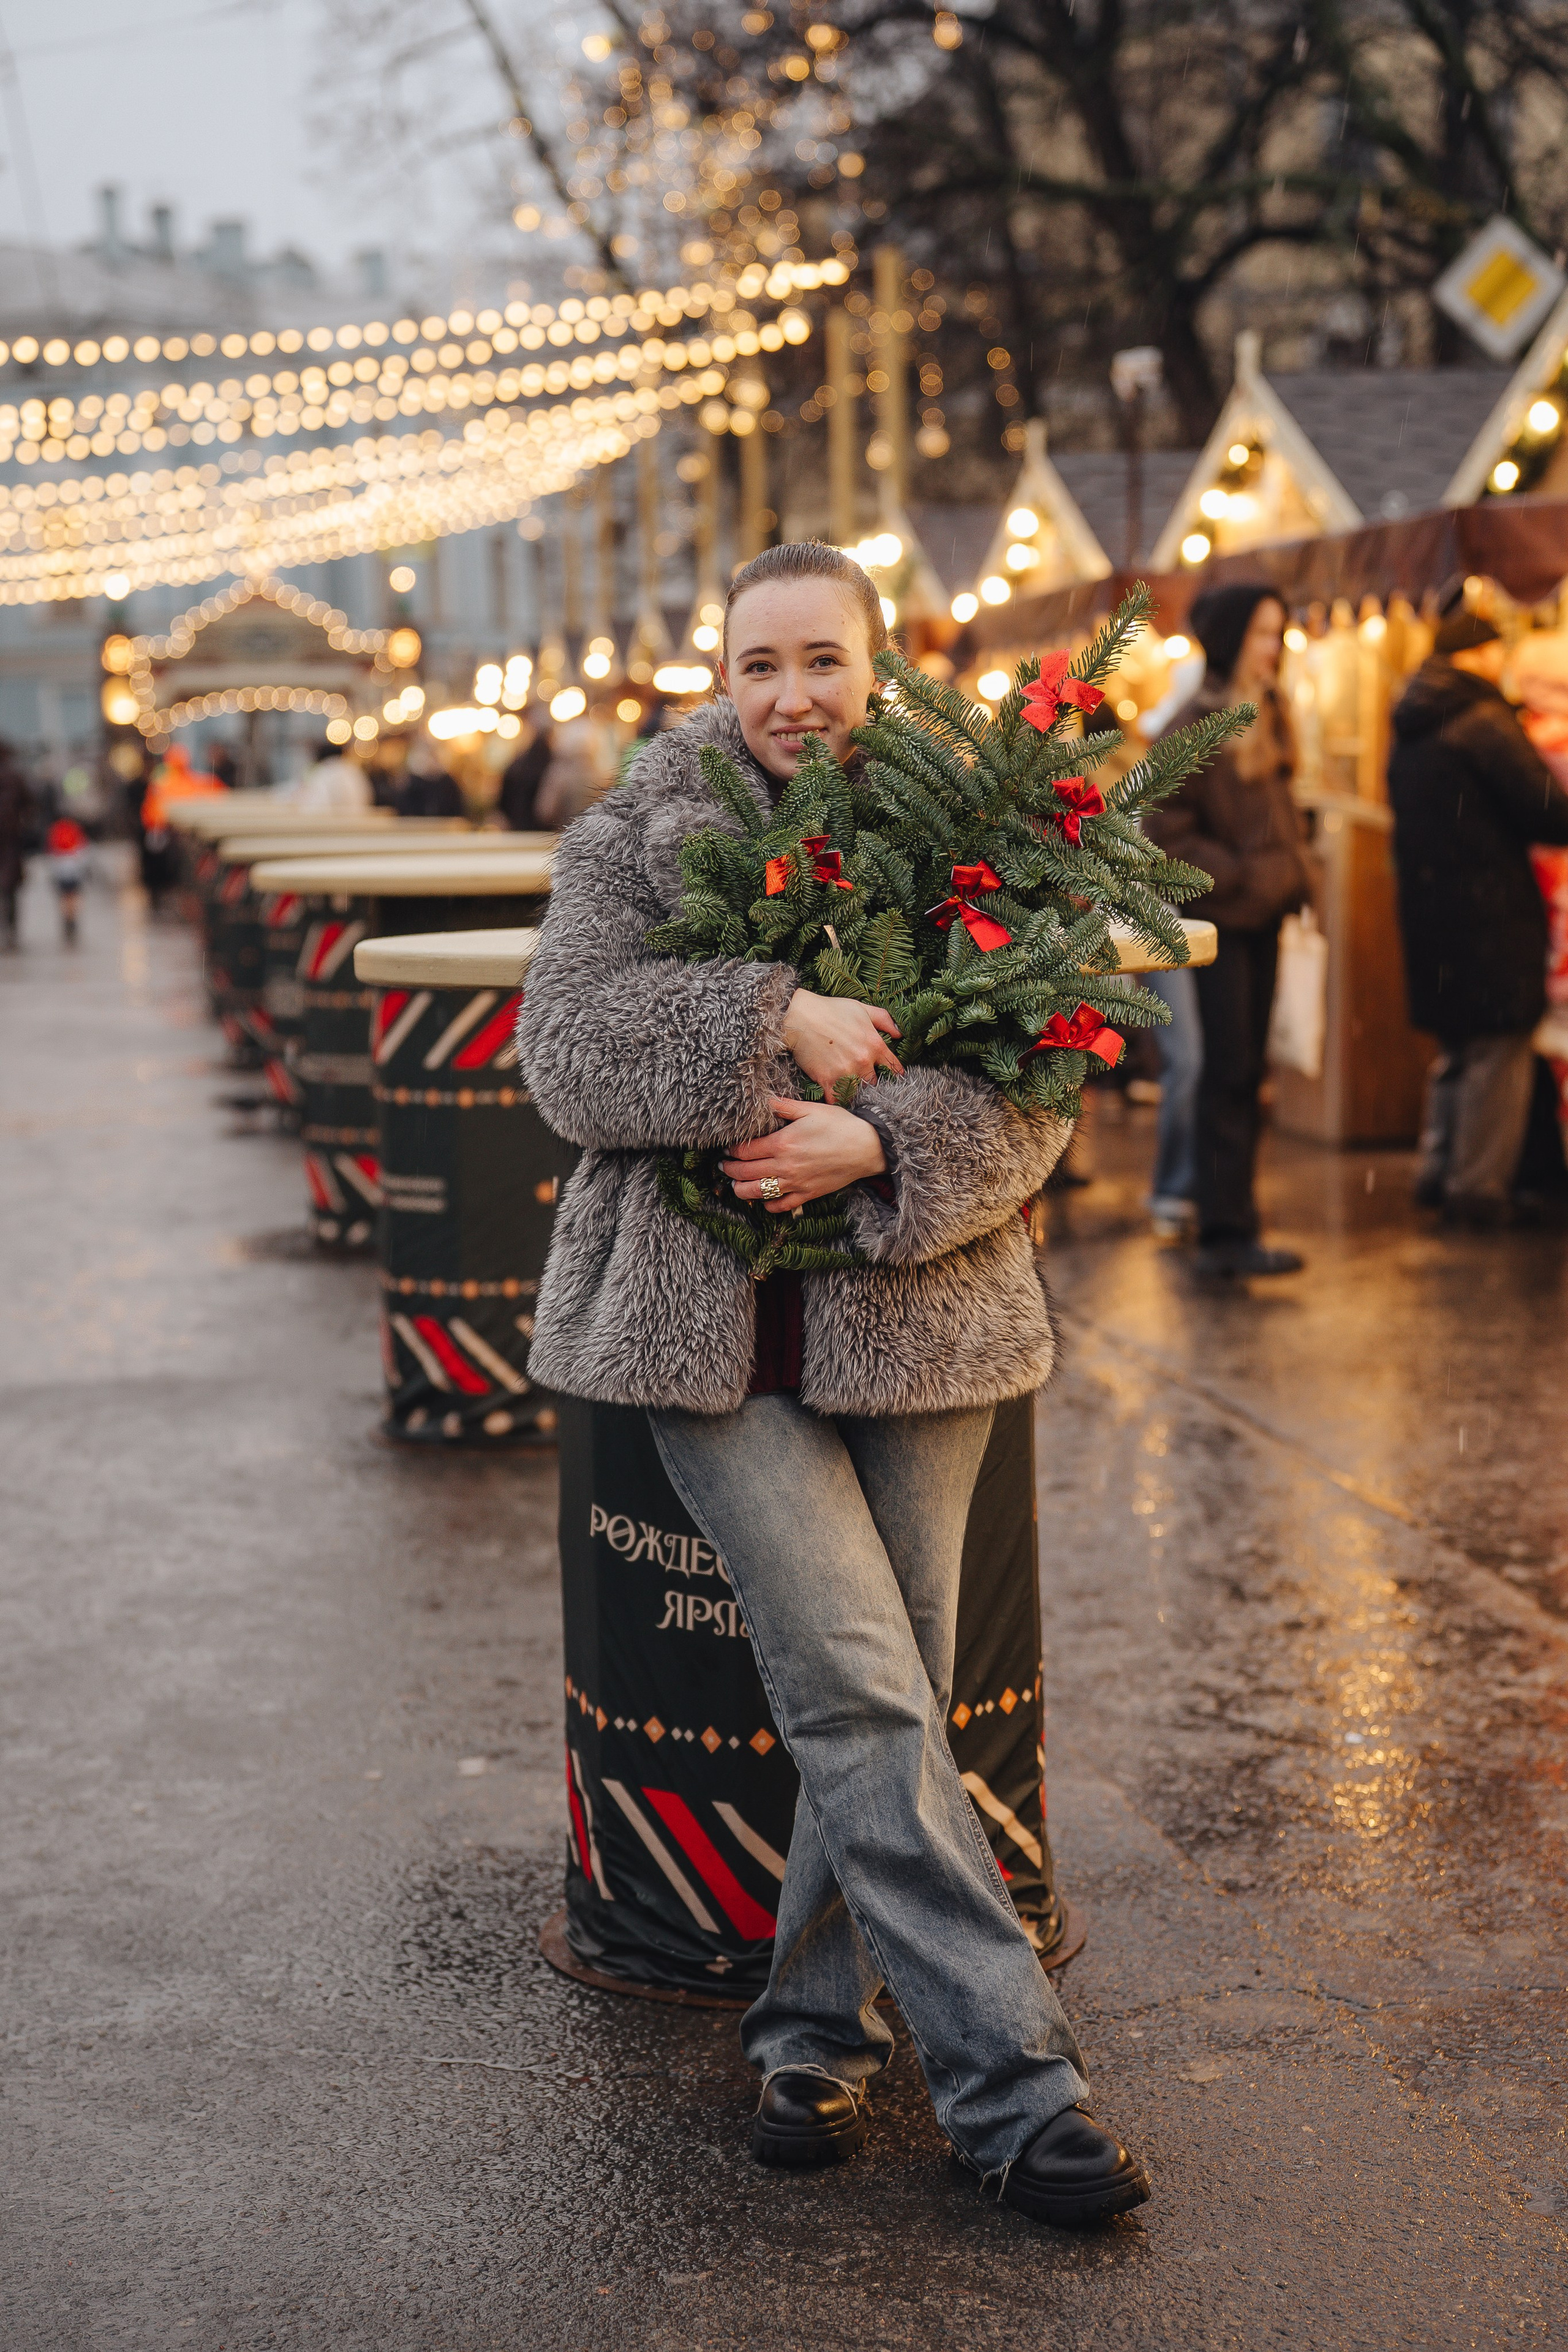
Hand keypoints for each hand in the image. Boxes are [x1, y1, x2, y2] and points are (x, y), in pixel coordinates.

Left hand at [722, 1096, 886, 1213]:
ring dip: (741, 1190)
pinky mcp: (807, 1195)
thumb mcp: (810, 1109)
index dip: (731, 1150)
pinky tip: (763, 1199)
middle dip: (729, 1169)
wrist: (867, 1148)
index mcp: (782, 1143)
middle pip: (745, 1173)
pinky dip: (768, 1205)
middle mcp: (784, 1166)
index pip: (744, 1150)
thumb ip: (782, 1106)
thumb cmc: (840, 1125)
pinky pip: (780, 1206)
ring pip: (757, 1193)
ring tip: (735, 1184)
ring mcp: (795, 1183)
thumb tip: (762, 1100)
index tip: (727, 1148)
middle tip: (723, 1165)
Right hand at [782, 988, 901, 1094]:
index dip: (894, 1072)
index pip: (893, 1066)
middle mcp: (863, 1060)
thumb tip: (900, 1033)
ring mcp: (845, 1072)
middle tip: (864, 1082)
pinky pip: (837, 1099)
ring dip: (854, 1091)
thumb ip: (884, 1020)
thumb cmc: (830, 1010)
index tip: (892, 1077)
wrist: (799, 1017)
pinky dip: (837, 1100)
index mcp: (874, 1044)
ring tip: (850, 1090)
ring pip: (857, 1091)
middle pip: (874, 1082)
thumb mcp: (862, 1009)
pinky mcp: (827, 1080)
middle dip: (870, 1082)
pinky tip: (836, 1097)